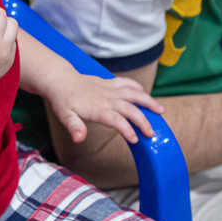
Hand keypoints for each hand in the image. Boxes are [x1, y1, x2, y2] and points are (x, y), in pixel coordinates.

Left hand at [47, 72, 161, 144]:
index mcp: (98, 108)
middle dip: (143, 120)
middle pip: (130, 108)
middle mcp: (107, 98)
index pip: (117, 120)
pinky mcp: (110, 83)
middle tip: (152, 133)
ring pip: (133, 93)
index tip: (136, 139)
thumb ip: (74, 127)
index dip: (128, 130)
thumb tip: (79, 138)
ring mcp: (110, 89)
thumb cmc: (64, 100)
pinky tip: (144, 93)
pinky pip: (126, 83)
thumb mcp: (65, 116)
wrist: (61, 80)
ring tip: (160, 110)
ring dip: (147, 101)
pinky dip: (137, 87)